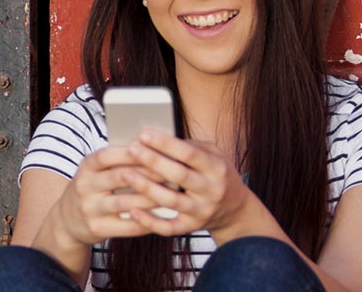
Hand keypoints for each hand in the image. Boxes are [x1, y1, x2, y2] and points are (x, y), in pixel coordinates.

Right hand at [45, 146, 163, 246]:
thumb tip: (153, 148)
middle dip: (148, 173)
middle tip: (174, 171)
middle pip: (120, 177)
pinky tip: (162, 216)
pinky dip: (146, 220)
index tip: (155, 148)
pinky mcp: (96, 228)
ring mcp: (89, 208)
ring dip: (151, 198)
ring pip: (125, 202)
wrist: (67, 221)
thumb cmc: (93, 189)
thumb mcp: (96, 172)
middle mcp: (84, 186)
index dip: (130, 152)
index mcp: (86, 167)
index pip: (107, 155)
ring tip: (172, 193)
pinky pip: (126, 225)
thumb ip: (117, 162)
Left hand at [119, 130, 254, 236]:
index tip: (144, 134)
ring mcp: (201, 211)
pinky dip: (150, 221)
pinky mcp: (191, 227)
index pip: (190, 153)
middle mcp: (211, 190)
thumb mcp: (215, 156)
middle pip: (179, 175)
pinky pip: (168, 227)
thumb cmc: (218, 175)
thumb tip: (160, 138)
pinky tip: (132, 211)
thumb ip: (192, 146)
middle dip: (153, 161)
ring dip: (147, 188)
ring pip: (171, 200)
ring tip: (126, 174)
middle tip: (132, 149)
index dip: (166, 144)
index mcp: (216, 168)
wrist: (235, 211)